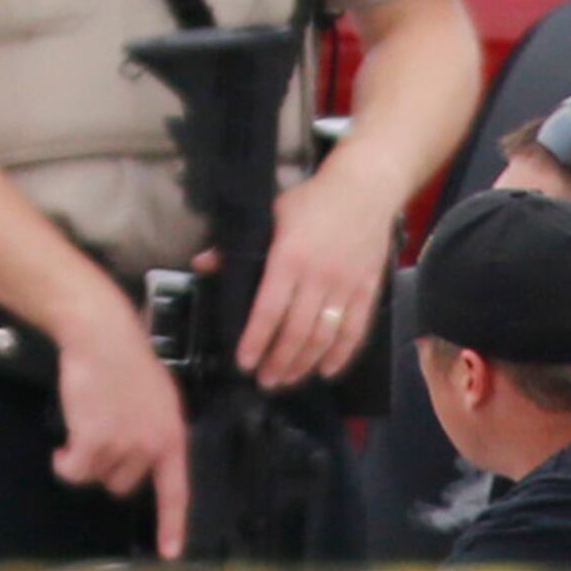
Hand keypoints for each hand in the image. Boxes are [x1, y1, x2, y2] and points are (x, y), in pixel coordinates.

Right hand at [51, 292, 192, 551]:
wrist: (102, 337)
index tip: (170, 553)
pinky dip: (63, 462)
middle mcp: (151, 446)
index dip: (173, 524)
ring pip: (96, 476)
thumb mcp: (156, 397)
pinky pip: (73, 472)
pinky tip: (62, 447)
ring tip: (83, 426)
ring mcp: (123, 446)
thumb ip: (153, 429)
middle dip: (107, 465)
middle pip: (123, 483)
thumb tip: (142, 455)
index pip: (176, 491)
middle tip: (99, 434)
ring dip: (85, 459)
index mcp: (172, 435)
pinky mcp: (93, 442)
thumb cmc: (126, 358)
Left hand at [234, 163, 401, 388]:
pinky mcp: (368, 290)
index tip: (244, 362)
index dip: (256, 340)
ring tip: (288, 379)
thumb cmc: (312, 201)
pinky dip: (341, 354)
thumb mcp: (270, 214)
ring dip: (305, 363)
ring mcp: (346, 287)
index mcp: (289, 259)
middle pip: (297, 332)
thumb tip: (202, 264)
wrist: (365, 189)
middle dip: (279, 361)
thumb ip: (237, 246)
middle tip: (265, 381)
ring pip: (324, 336)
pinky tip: (327, 370)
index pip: (269, 310)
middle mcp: (318, 278)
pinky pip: (355, 330)